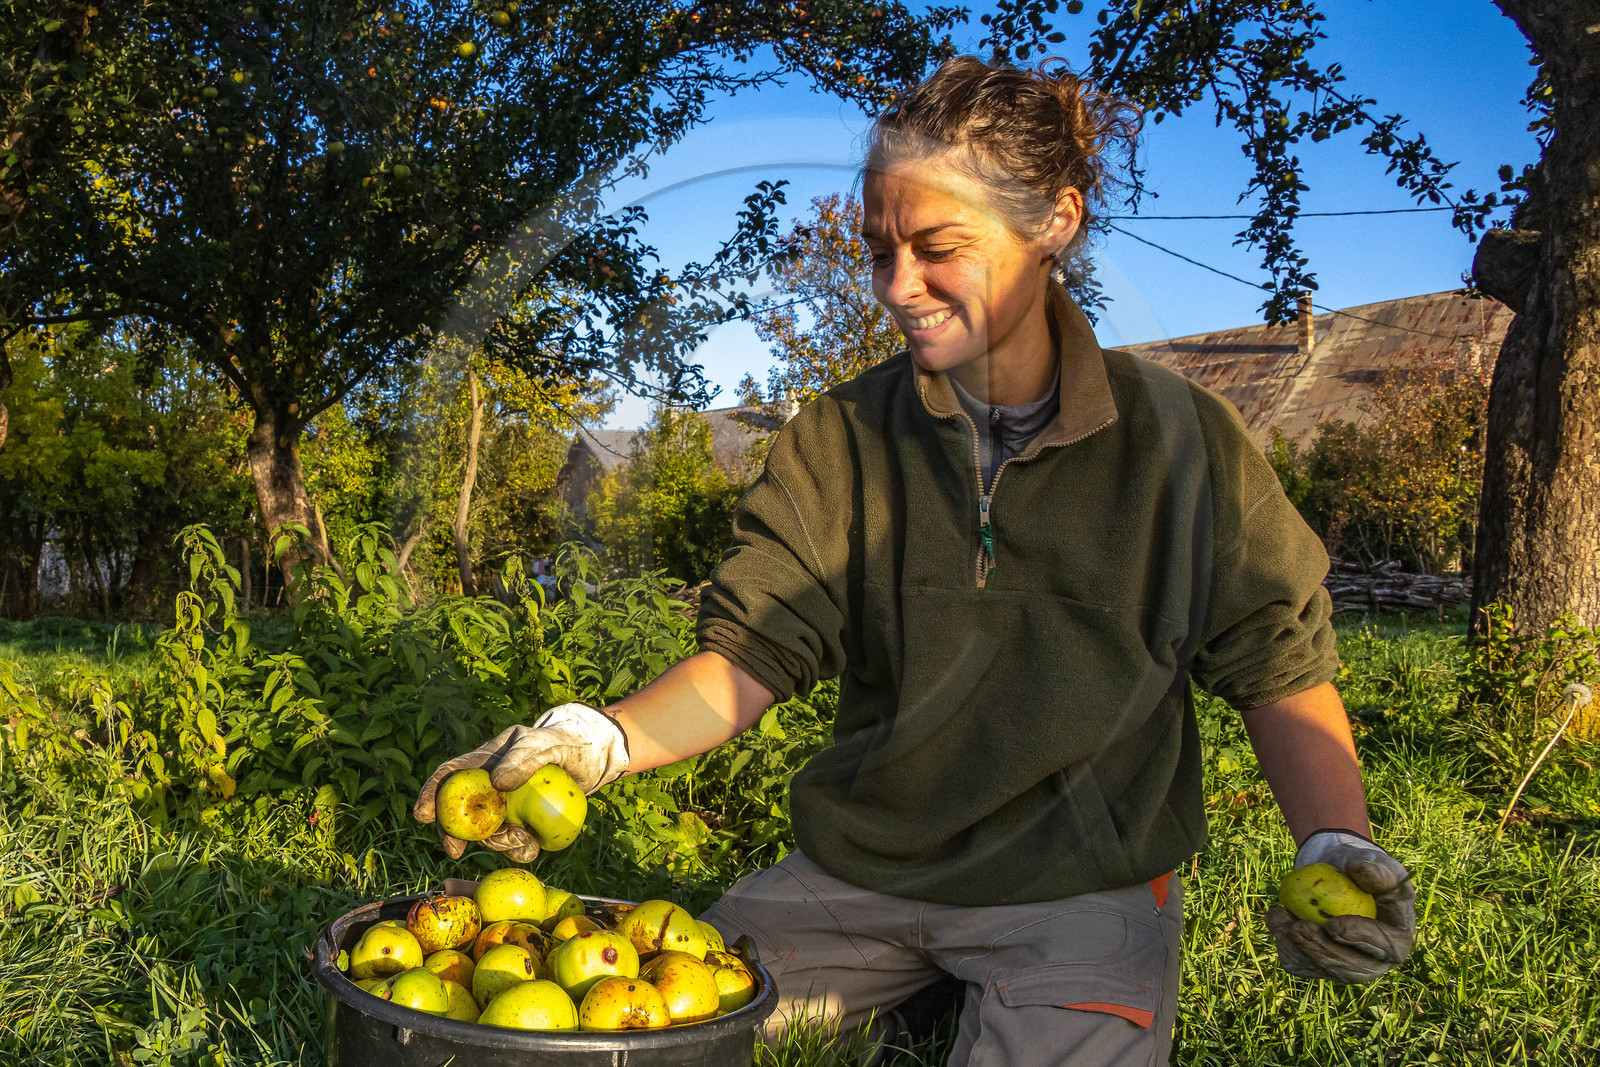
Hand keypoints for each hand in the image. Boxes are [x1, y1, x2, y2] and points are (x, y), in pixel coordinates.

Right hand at [412, 702, 629, 860]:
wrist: (597, 762)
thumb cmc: (570, 743)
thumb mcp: (550, 744)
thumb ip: (526, 758)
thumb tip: (496, 783)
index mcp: (488, 759)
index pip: (450, 775)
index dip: (430, 794)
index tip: (423, 816)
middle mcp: (491, 784)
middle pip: (460, 810)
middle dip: (453, 832)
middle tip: (456, 850)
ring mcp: (506, 806)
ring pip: (486, 832)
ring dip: (497, 843)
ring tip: (524, 840)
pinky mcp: (523, 823)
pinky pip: (512, 843)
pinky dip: (518, 851)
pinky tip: (532, 847)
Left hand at [1265, 830, 1415, 983]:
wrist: (1333, 874)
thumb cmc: (1358, 866)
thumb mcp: (1371, 861)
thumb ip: (1375, 868)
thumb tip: (1364, 871)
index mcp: (1397, 941)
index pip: (1386, 947)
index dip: (1361, 939)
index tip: (1334, 924)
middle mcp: (1373, 962)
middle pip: (1350, 969)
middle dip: (1321, 951)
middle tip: (1298, 928)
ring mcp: (1345, 967)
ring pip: (1320, 969)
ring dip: (1295, 946)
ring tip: (1278, 916)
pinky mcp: (1319, 964)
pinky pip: (1301, 964)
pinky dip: (1284, 944)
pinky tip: (1276, 919)